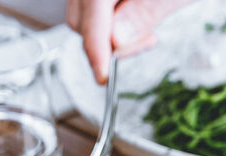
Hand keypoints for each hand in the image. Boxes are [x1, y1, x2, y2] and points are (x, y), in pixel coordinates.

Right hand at [66, 0, 192, 83]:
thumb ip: (145, 12)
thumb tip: (117, 40)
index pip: (92, 12)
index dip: (96, 48)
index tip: (103, 76)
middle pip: (81, 18)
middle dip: (106, 41)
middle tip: (145, 42)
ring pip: (83, 15)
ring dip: (108, 33)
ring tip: (144, 30)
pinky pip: (91, 8)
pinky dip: (110, 20)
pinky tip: (134, 17)